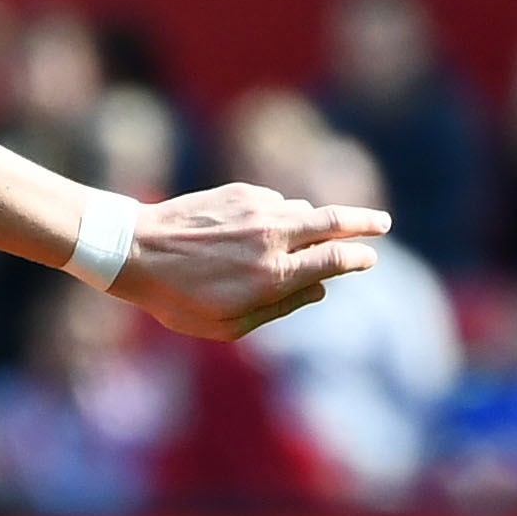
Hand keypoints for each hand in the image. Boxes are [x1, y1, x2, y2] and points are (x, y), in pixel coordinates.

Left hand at [116, 186, 390, 341]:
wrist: (134, 250)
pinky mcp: (242, 191)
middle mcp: (273, 236)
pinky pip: (275, 202)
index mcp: (274, 275)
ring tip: (307, 238)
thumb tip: (320, 288)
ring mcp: (259, 209)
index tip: (370, 257)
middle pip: (337, 222)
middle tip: (382, 224)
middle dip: (366, 223)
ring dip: (313, 223)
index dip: (360, 258)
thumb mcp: (227, 324)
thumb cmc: (176, 298)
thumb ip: (281, 307)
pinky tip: (255, 232)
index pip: (337, 260)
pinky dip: (278, 215)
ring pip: (304, 211)